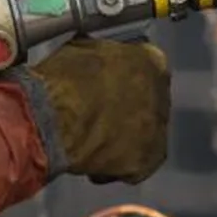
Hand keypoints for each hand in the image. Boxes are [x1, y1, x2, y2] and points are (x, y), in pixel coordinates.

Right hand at [28, 36, 169, 184]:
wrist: (53, 118)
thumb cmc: (63, 79)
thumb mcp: (82, 48)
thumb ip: (104, 54)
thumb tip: (100, 60)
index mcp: (151, 59)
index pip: (147, 67)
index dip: (125, 79)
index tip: (108, 86)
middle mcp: (163, 92)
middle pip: (148, 102)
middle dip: (127, 110)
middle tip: (101, 118)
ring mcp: (159, 127)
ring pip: (145, 135)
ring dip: (124, 139)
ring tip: (94, 144)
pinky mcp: (149, 159)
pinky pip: (137, 166)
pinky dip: (117, 168)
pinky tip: (94, 166)